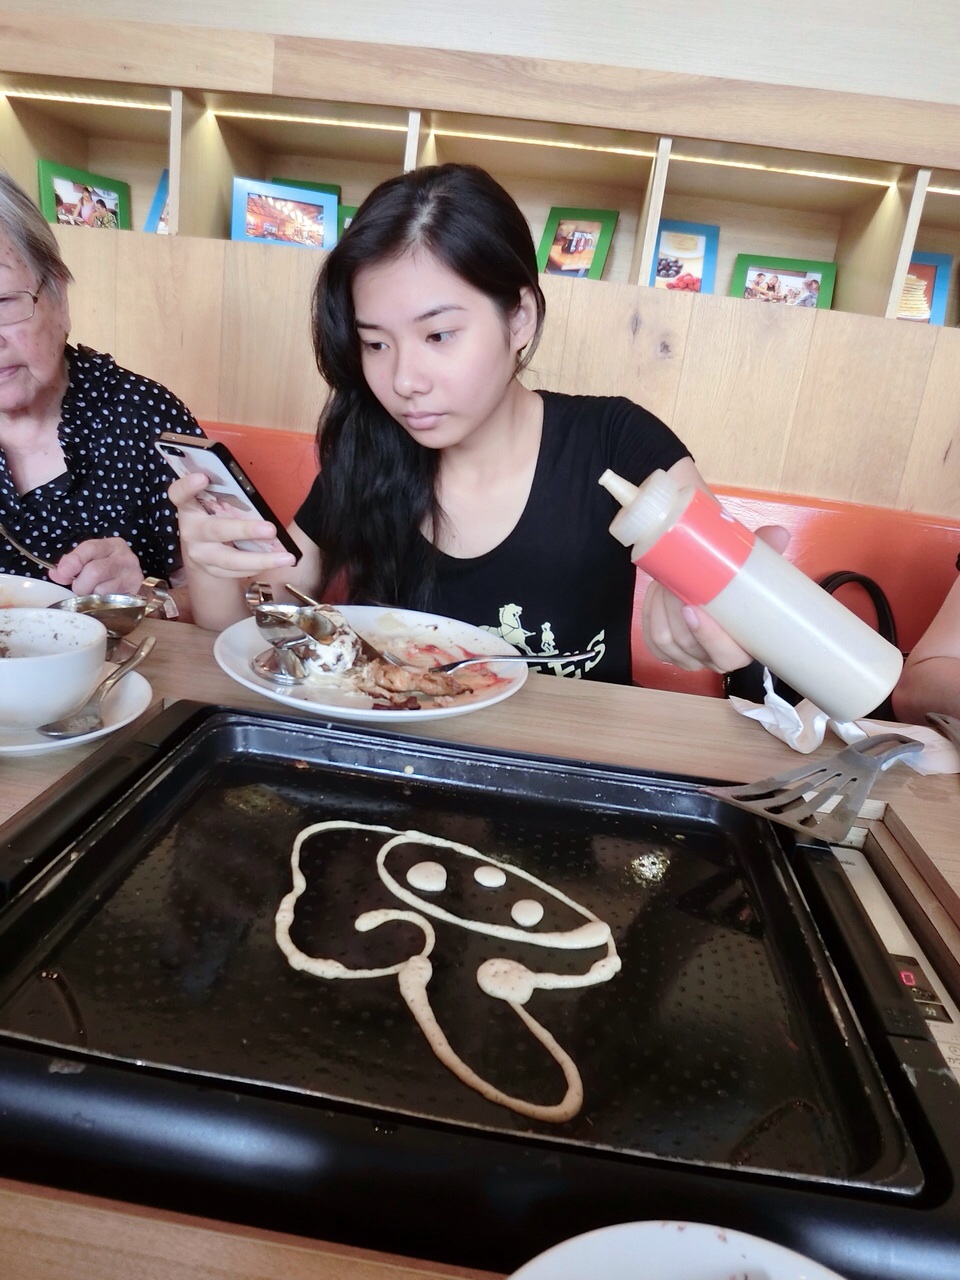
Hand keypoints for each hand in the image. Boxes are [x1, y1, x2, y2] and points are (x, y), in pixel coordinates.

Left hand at [49, 537, 144, 596]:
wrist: (132, 586)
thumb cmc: (107, 572)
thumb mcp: (91, 561)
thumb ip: (72, 565)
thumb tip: (56, 573)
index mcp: (113, 545)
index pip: (90, 548)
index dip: (73, 561)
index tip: (62, 573)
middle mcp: (126, 558)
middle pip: (95, 571)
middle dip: (81, 584)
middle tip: (81, 588)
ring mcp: (134, 577)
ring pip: (101, 590)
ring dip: (91, 596)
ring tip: (95, 594)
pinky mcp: (136, 595)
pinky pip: (110, 602)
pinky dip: (102, 604)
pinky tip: (104, 600)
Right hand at [170, 471, 296, 579]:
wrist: (201, 549)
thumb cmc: (213, 516)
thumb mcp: (213, 503)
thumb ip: (225, 495)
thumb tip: (257, 488)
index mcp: (189, 507)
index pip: (179, 494)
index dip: (187, 486)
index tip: (202, 477)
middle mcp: (191, 531)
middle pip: (216, 530)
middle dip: (244, 531)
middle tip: (271, 529)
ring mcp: (200, 554)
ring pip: (230, 559)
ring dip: (261, 559)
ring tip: (287, 557)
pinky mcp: (211, 571)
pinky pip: (236, 572)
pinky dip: (258, 567)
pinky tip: (277, 562)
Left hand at [641, 525, 789, 671]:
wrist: (724, 602)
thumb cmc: (742, 593)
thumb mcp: (755, 576)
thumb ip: (766, 554)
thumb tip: (778, 534)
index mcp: (740, 652)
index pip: (724, 655)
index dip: (705, 635)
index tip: (691, 608)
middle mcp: (712, 660)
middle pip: (685, 643)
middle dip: (673, 610)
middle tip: (673, 580)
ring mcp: (687, 659)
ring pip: (664, 639)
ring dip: (659, 608)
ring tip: (664, 582)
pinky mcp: (666, 653)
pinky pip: (651, 639)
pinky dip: (650, 613)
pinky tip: (656, 593)